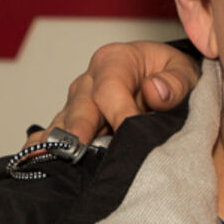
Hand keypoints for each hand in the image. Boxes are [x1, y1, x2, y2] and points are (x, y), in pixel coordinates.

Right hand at [27, 42, 201, 146]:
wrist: (163, 77)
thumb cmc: (172, 73)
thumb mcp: (185, 71)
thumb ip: (175, 83)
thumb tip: (155, 91)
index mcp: (116, 60)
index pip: (110, 89)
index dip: (120, 113)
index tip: (132, 135)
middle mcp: (90, 80)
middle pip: (80, 106)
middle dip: (81, 130)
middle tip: (79, 151)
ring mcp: (77, 102)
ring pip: (65, 122)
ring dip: (65, 143)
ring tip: (63, 162)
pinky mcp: (71, 122)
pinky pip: (52, 134)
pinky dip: (45, 148)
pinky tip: (38, 161)